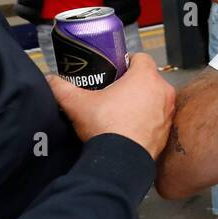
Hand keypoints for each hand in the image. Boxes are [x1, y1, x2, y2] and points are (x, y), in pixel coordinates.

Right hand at [46, 54, 175, 157]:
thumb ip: (61, 87)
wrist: (120, 160)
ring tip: (120, 110)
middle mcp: (162, 92)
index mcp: (145, 77)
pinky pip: (157, 119)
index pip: (141, 58)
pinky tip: (129, 127)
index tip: (115, 69)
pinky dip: (147, 120)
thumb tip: (50, 80)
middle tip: (114, 92)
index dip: (127, 61)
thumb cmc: (106, 128)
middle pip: (148, 79)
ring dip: (142, 101)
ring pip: (155, 99)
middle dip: (132, 83)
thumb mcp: (76, 103)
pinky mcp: (166, 131)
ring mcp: (167, 112)